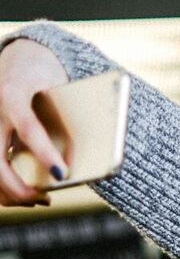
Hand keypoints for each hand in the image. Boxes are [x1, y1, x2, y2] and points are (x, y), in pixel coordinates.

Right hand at [0, 38, 69, 206]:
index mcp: (13, 95)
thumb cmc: (43, 76)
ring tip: (40, 199)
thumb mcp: (57, 88)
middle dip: (19, 187)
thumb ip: (67, 117)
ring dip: (12, 193)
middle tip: (46, 198)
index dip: (45, 153)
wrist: (18, 59)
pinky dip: (6, 188)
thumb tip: (92, 155)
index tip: (61, 174)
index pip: (28, 128)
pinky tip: (29, 194)